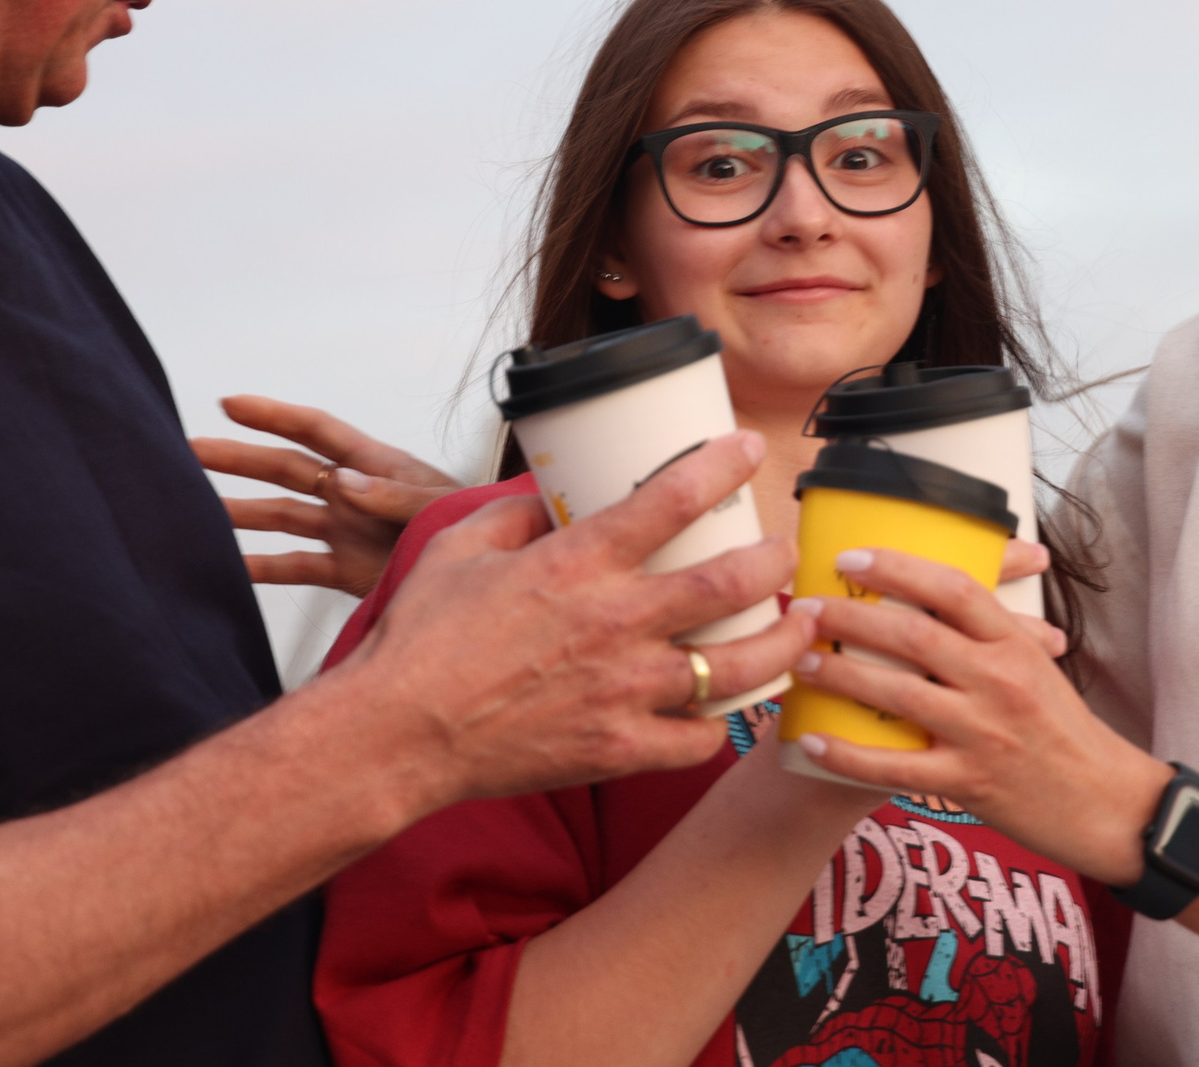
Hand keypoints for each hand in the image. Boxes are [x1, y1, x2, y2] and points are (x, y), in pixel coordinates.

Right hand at [190, 396, 459, 596]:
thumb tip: (338, 482)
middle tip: (190, 452)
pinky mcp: (349, 569)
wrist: (490, 577)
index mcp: (376, 466)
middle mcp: (353, 494)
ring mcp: (347, 530)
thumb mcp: (440, 506)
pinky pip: (297, 566)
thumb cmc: (476, 526)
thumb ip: (392, 496)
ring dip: (241, 511)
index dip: (273, 415)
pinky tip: (230, 568)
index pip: (316, 431)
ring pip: (282, 515)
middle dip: (240, 459)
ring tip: (195, 508)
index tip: (229, 403)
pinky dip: (264, 568)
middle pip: (286, 469)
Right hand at [327, 431, 817, 805]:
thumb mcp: (459, 550)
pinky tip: (730, 706)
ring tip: (801, 627)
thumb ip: (514, 516)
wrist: (397, 736)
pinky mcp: (620, 749)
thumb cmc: (420, 641)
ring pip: (740, 665)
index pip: (673, 498)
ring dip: (783, 642)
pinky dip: (722, 722)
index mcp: (577, 564)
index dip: (723, 464)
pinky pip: (700, 739)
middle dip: (776, 558)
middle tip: (785, 550)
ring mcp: (625, 691)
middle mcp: (615, 622)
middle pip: (733, 580)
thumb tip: (550, 495)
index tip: (749, 450)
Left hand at [788, 547, 1166, 884]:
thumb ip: (991, 636)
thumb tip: (934, 598)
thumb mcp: (1039, 669)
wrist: (1109, 806)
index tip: (850, 558)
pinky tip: (812, 741)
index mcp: (1016, 645)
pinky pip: (895, 767)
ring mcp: (983, 732)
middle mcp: (1000, 681)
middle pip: (914, 635)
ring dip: (840, 674)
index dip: (898, 567)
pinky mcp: (968, 783)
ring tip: (799, 661)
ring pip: (898, 694)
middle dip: (850, 618)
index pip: (955, 588)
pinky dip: (847, 754)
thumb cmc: (1066, 733)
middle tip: (803, 609)